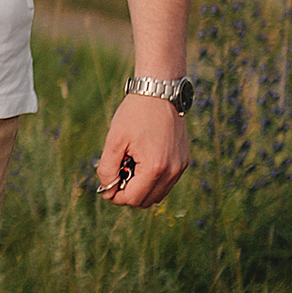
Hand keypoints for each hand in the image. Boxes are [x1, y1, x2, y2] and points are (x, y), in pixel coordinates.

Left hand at [93, 93, 189, 208]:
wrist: (159, 92)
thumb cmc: (134, 114)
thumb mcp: (114, 140)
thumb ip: (107, 169)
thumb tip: (107, 190)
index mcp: (155, 168)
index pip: (133, 199)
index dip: (115, 195)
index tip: (107, 183)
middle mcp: (173, 171)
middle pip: (146, 200)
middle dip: (128, 192)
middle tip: (118, 171)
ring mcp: (181, 167)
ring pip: (158, 194)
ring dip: (141, 187)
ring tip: (131, 164)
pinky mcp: (184, 161)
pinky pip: (167, 182)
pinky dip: (153, 179)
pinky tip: (142, 160)